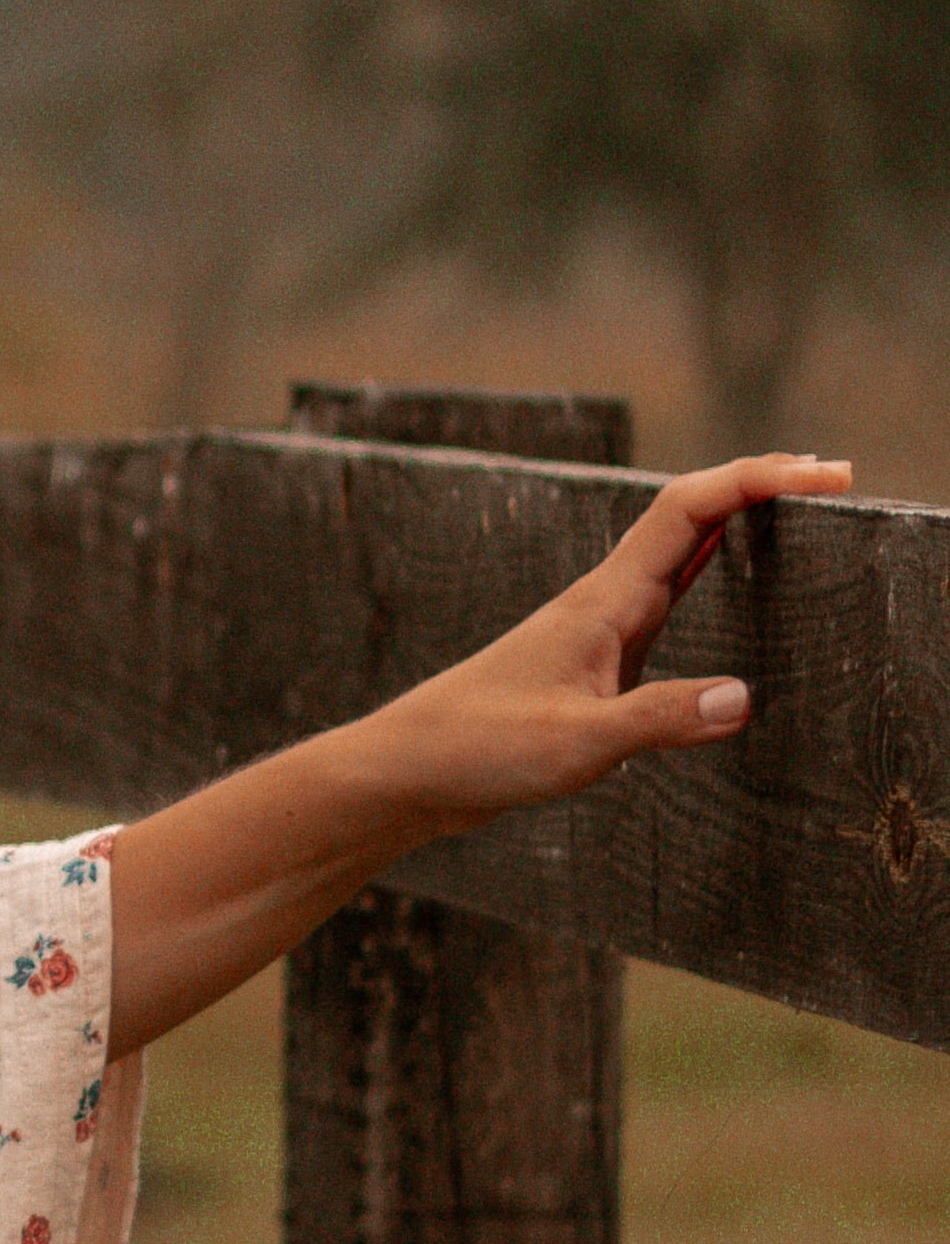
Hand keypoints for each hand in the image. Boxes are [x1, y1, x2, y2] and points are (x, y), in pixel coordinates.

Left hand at [362, 451, 853, 834]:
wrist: (408, 769)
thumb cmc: (479, 751)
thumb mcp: (577, 744)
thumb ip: (657, 719)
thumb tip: (745, 697)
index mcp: (603, 602)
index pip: (689, 511)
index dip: (756, 480)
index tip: (822, 474)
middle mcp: (602, 601)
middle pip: (690, 516)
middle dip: (760, 486)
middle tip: (834, 477)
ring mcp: (597, 627)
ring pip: (676, 550)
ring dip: (737, 520)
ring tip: (798, 503)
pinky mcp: (592, 659)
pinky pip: (664, 592)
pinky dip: (705, 566)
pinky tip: (721, 569)